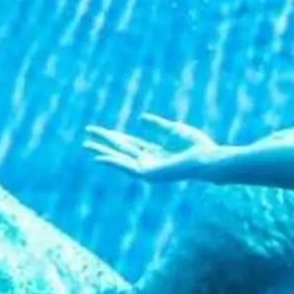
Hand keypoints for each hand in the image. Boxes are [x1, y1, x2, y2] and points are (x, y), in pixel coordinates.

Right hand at [84, 114, 225, 181]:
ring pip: (119, 159)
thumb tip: (140, 119)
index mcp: (155, 153)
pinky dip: (111, 162)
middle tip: (87, 134)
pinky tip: (98, 157)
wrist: (207, 159)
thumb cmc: (197, 146)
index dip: (114, 136)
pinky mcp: (148, 175)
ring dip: (102, 152)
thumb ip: (158, 125)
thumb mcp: (174, 130)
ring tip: (86, 145)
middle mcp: (149, 162)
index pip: (129, 143)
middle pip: (120, 150)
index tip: (100, 130)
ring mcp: (147, 169)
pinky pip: (126, 167)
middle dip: (103, 142)